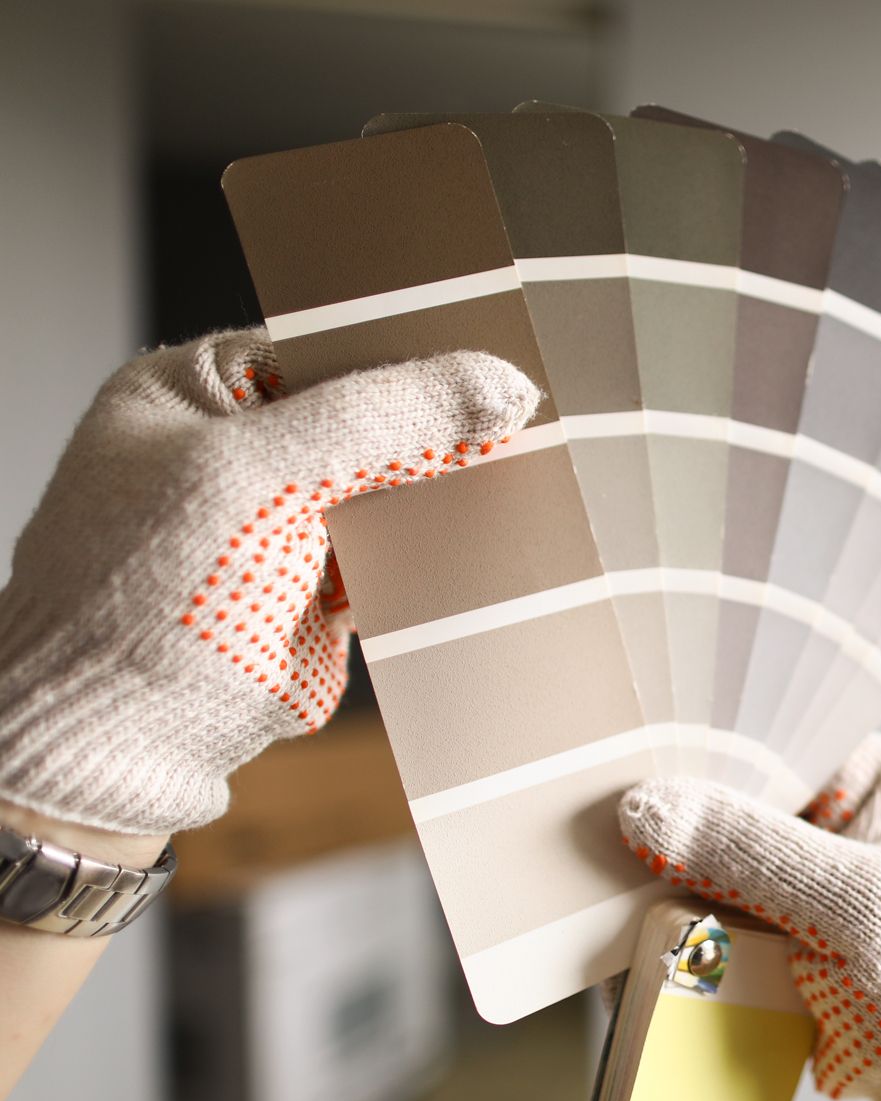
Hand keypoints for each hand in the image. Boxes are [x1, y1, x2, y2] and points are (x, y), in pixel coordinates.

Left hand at [0, 328, 539, 834]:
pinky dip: (445, 557)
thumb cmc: (142, 600)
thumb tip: (499, 383)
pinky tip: (499, 546)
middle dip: (442, 426)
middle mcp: (241, 450)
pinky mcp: (322, 594)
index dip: (411, 347)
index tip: (495, 353)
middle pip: (372, 417)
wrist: (122, 749)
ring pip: (397, 490)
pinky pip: (405, 557)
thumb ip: (379, 419)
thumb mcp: (259, 475)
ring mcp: (284, 526)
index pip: (330, 343)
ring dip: (451, 496)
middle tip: (527, 420)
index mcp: (198, 391)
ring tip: (532, 481)